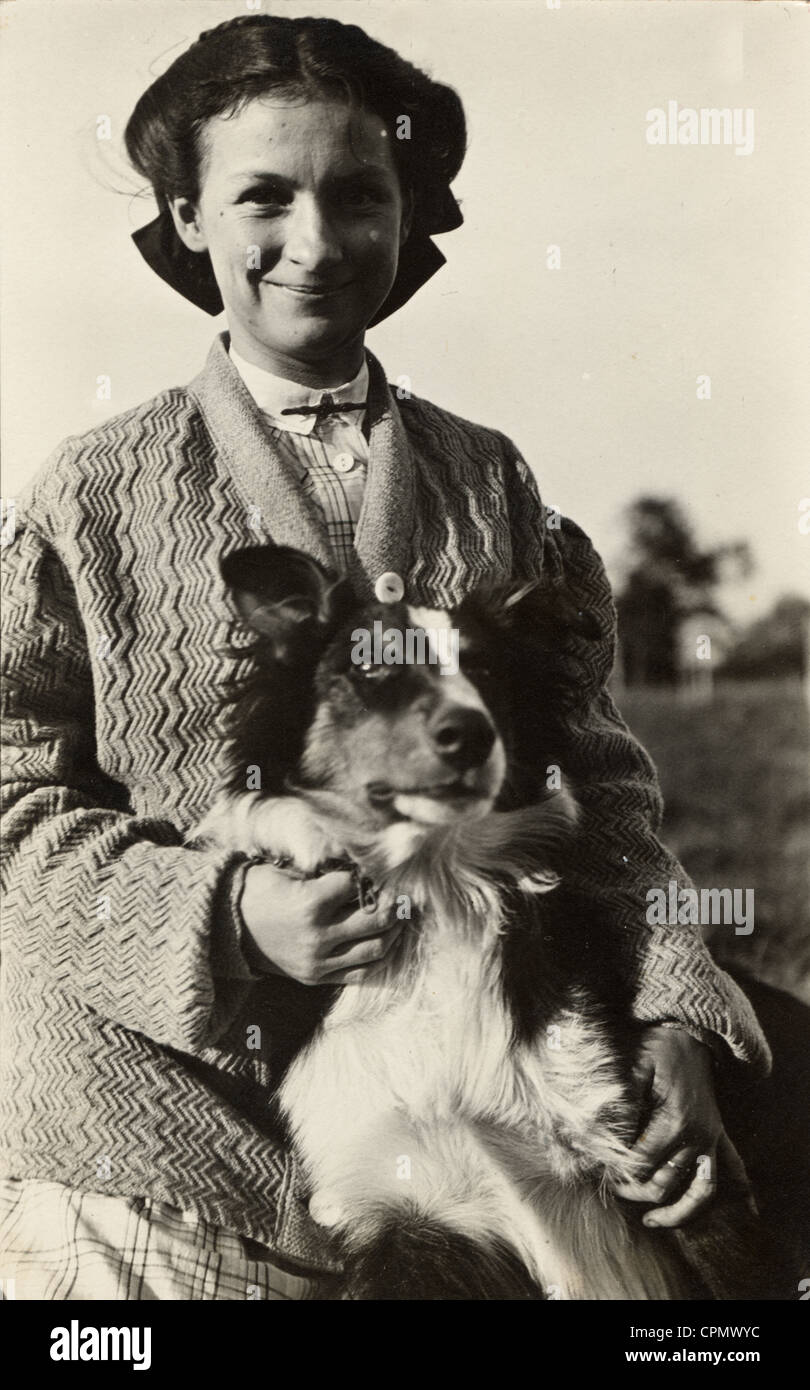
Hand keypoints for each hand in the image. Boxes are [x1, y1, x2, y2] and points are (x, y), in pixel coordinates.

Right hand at [239, 861, 402, 985]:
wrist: (228, 928)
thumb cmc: (259, 891)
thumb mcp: (287, 871)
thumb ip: (324, 870)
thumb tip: (360, 863)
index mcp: (310, 904)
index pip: (358, 886)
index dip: (370, 875)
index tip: (378, 869)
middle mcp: (318, 936)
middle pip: (375, 918)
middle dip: (394, 903)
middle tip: (403, 892)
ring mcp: (318, 961)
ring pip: (375, 949)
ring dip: (393, 931)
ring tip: (400, 916)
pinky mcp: (316, 977)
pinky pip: (360, 973)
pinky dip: (378, 956)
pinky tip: (386, 940)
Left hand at [613, 1025, 738, 1227]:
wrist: (692, 1034)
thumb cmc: (659, 1048)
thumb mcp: (635, 1066)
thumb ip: (621, 1103)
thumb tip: (599, 1136)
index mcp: (674, 1121)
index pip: (640, 1163)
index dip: (616, 1171)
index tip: (596, 1169)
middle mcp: (698, 1137)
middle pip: (663, 1184)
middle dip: (634, 1192)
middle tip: (611, 1187)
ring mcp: (711, 1140)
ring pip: (697, 1192)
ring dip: (672, 1210)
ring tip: (650, 1220)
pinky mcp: (718, 1137)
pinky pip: (726, 1175)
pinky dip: (723, 1196)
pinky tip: (720, 1212)